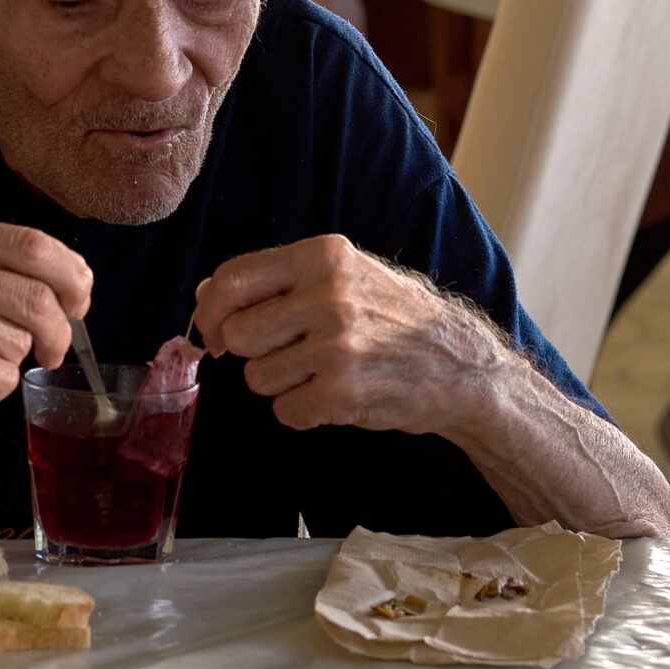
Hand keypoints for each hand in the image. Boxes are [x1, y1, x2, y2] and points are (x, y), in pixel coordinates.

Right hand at [0, 212, 89, 407]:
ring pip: (22, 343)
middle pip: (39, 299)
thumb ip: (0, 264)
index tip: (78, 301)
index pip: (35, 244)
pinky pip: (2, 379)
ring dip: (10, 361)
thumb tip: (76, 286)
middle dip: (59, 332)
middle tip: (52, 348)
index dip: (72, 276)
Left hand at [192, 236, 511, 434]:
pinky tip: (338, 396)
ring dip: (283, 385)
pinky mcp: (343, 392)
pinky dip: (305, 413)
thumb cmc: (396, 320)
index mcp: (324, 255)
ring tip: (325, 373)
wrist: (463, 367)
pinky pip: (285, 412)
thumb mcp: (346, 276)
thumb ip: (279, 280)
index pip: (232, 278)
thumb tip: (206, 293)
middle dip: (254, 353)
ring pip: (257, 378)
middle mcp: (329, 294)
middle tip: (290, 355)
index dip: (211, 311)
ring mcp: (336, 344)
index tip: (215, 332)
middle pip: (238, 334)